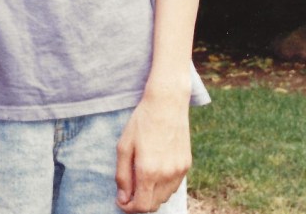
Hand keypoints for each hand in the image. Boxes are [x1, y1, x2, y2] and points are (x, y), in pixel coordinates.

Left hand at [115, 94, 191, 212]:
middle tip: (128, 192)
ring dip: (151, 195)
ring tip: (139, 179)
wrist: (167, 105)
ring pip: (165, 197)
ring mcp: (180, 171)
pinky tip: (153, 172)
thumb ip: (123, 176)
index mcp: (149, 171)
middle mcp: (167, 175)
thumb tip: (123, 198)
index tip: (121, 201)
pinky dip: (162, 187)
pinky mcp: (187, 165)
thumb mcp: (123, 147)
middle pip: (154, 205)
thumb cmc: (141, 123)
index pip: (142, 206)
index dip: (129, 208)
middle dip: (139, 203)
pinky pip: (174, 186)